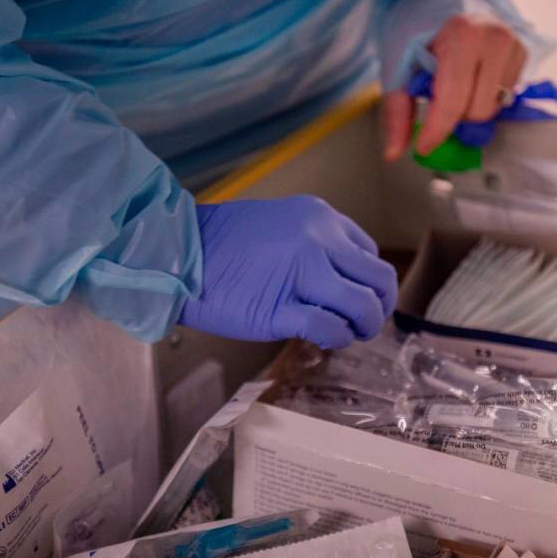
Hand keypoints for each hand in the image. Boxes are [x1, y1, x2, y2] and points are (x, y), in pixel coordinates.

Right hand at [179, 196, 397, 348]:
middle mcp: (319, 241)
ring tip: (347, 334)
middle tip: (363, 323)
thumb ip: (315, 244)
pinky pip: (330, 329)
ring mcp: (302, 274)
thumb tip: (343, 277)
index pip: (369, 253)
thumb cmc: (222, 243)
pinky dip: (336, 339)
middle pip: (378, 280)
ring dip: (363, 327)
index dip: (370, 282)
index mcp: (321, 218)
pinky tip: (323, 339)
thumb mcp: (280, 225)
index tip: (359, 297)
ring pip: (362, 306)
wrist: (178, 253)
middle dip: (378, 307)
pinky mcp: (281, 310)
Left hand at [383, 13, 526, 160]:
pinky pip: (504, 100)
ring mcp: (514, 47)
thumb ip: (397, 113)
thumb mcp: (400, 70)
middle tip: (438, 98)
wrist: (443, 5)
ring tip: (456, 87)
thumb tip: (394, 153)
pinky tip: (472, 81)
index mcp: (462, 36)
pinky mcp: (523, 56)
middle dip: (453, 116)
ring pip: (492, 110)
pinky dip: (484, 99)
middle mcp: (495, 39)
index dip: (437, 130)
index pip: (453, 101)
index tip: (423, 147)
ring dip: (469, 109)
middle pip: (476, 112)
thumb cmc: (419, 36)